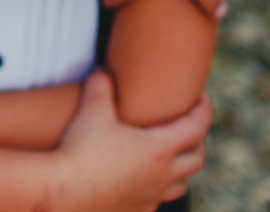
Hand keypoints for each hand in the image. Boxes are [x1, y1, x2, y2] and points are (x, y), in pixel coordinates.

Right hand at [53, 70, 209, 211]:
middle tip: (189, 125)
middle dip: (198, 140)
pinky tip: (145, 180)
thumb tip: (103, 70)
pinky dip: (159, 188)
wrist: (64, 193)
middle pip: (196, 159)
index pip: (196, 128)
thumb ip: (101, 84)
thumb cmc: (81, 150)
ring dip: (182, 169)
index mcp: (159, 150)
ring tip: (172, 156)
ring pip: (181, 185)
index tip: (203, 98)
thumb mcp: (92, 109)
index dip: (204, 110)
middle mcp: (162, 177)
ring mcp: (151, 198)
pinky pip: (158, 201)